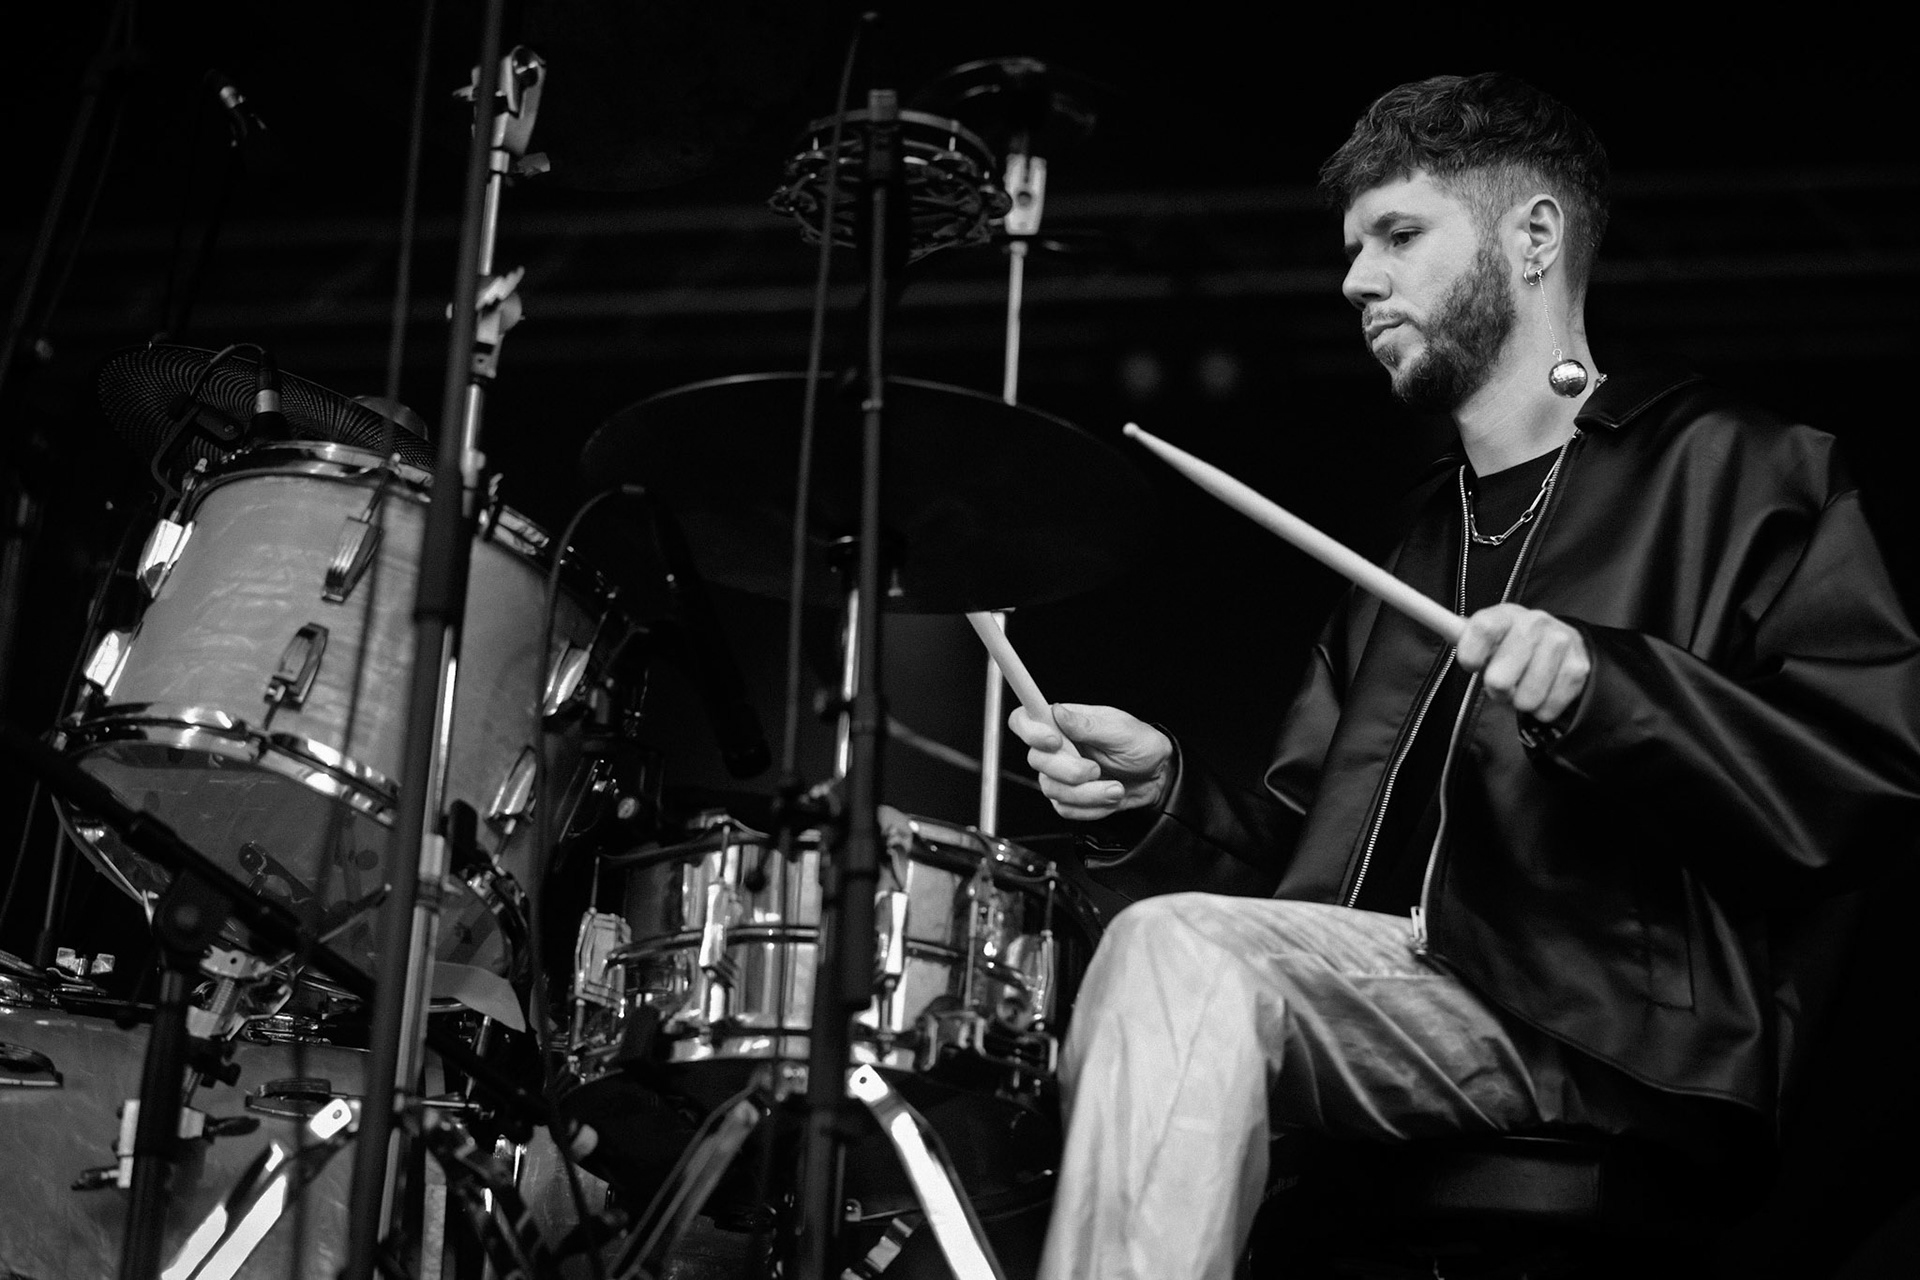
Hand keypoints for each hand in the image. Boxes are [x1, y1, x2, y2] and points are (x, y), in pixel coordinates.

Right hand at [1008, 702, 1173, 820]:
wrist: (1158, 776)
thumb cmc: (1141, 745)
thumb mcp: (1121, 730)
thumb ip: (1087, 724)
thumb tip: (1057, 711)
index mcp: (1064, 723)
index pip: (1024, 720)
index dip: (1030, 732)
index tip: (1055, 742)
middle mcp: (1057, 747)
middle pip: (1036, 761)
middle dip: (1070, 771)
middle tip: (1097, 769)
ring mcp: (1060, 775)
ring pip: (1052, 789)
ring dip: (1088, 793)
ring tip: (1114, 787)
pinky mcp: (1069, 798)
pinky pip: (1066, 809)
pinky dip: (1092, 807)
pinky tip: (1108, 797)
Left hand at [1455, 603, 1589, 723]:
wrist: (1563, 644)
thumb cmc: (1511, 645)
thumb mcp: (1487, 637)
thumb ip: (1465, 637)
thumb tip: (1443, 627)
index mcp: (1505, 614)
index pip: (1483, 629)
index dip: (1471, 654)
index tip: (1471, 665)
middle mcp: (1535, 623)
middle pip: (1500, 678)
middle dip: (1496, 690)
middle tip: (1501, 684)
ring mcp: (1560, 644)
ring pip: (1526, 699)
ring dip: (1520, 702)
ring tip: (1524, 685)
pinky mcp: (1578, 668)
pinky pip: (1547, 708)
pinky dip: (1541, 709)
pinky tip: (1543, 691)